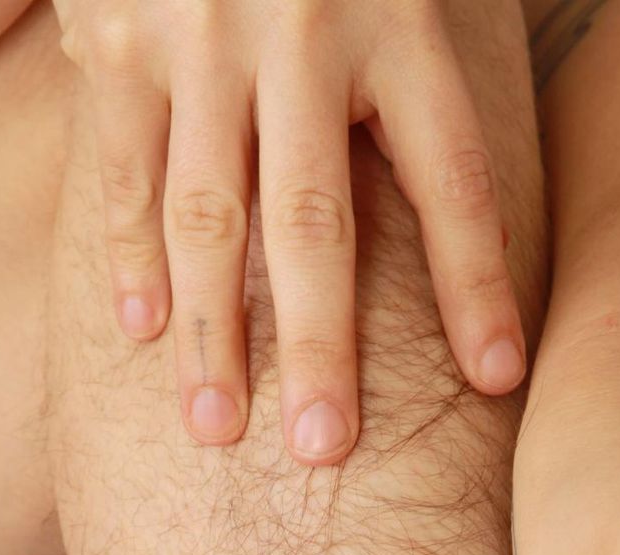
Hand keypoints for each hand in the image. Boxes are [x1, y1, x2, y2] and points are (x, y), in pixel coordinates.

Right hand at [53, 0, 525, 455]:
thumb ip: (435, 80)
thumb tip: (494, 204)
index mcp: (401, 25)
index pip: (452, 179)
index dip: (477, 286)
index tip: (499, 379)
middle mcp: (304, 35)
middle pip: (316, 225)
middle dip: (320, 348)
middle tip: (323, 448)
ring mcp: (203, 36)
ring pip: (208, 216)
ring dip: (212, 332)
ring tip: (216, 426)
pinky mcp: (120, 37)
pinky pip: (123, 168)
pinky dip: (129, 255)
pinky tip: (143, 333)